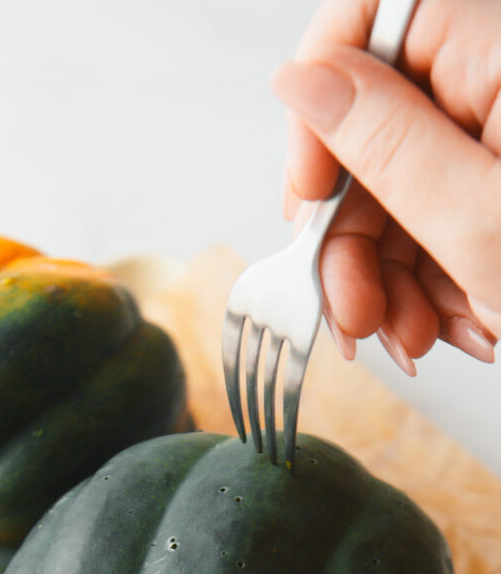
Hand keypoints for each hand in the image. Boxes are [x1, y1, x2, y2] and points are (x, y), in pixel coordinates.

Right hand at [271, 0, 499, 371]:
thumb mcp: (480, 221)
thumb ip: (381, 143)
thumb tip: (299, 80)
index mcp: (500, 52)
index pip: (366, 23)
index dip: (316, 111)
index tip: (307, 196)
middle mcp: (495, 82)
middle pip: (367, 131)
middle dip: (350, 237)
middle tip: (353, 313)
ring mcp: (495, 136)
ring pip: (391, 189)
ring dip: (383, 276)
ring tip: (413, 335)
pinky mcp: (496, 183)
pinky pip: (427, 220)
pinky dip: (422, 281)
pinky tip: (446, 321)